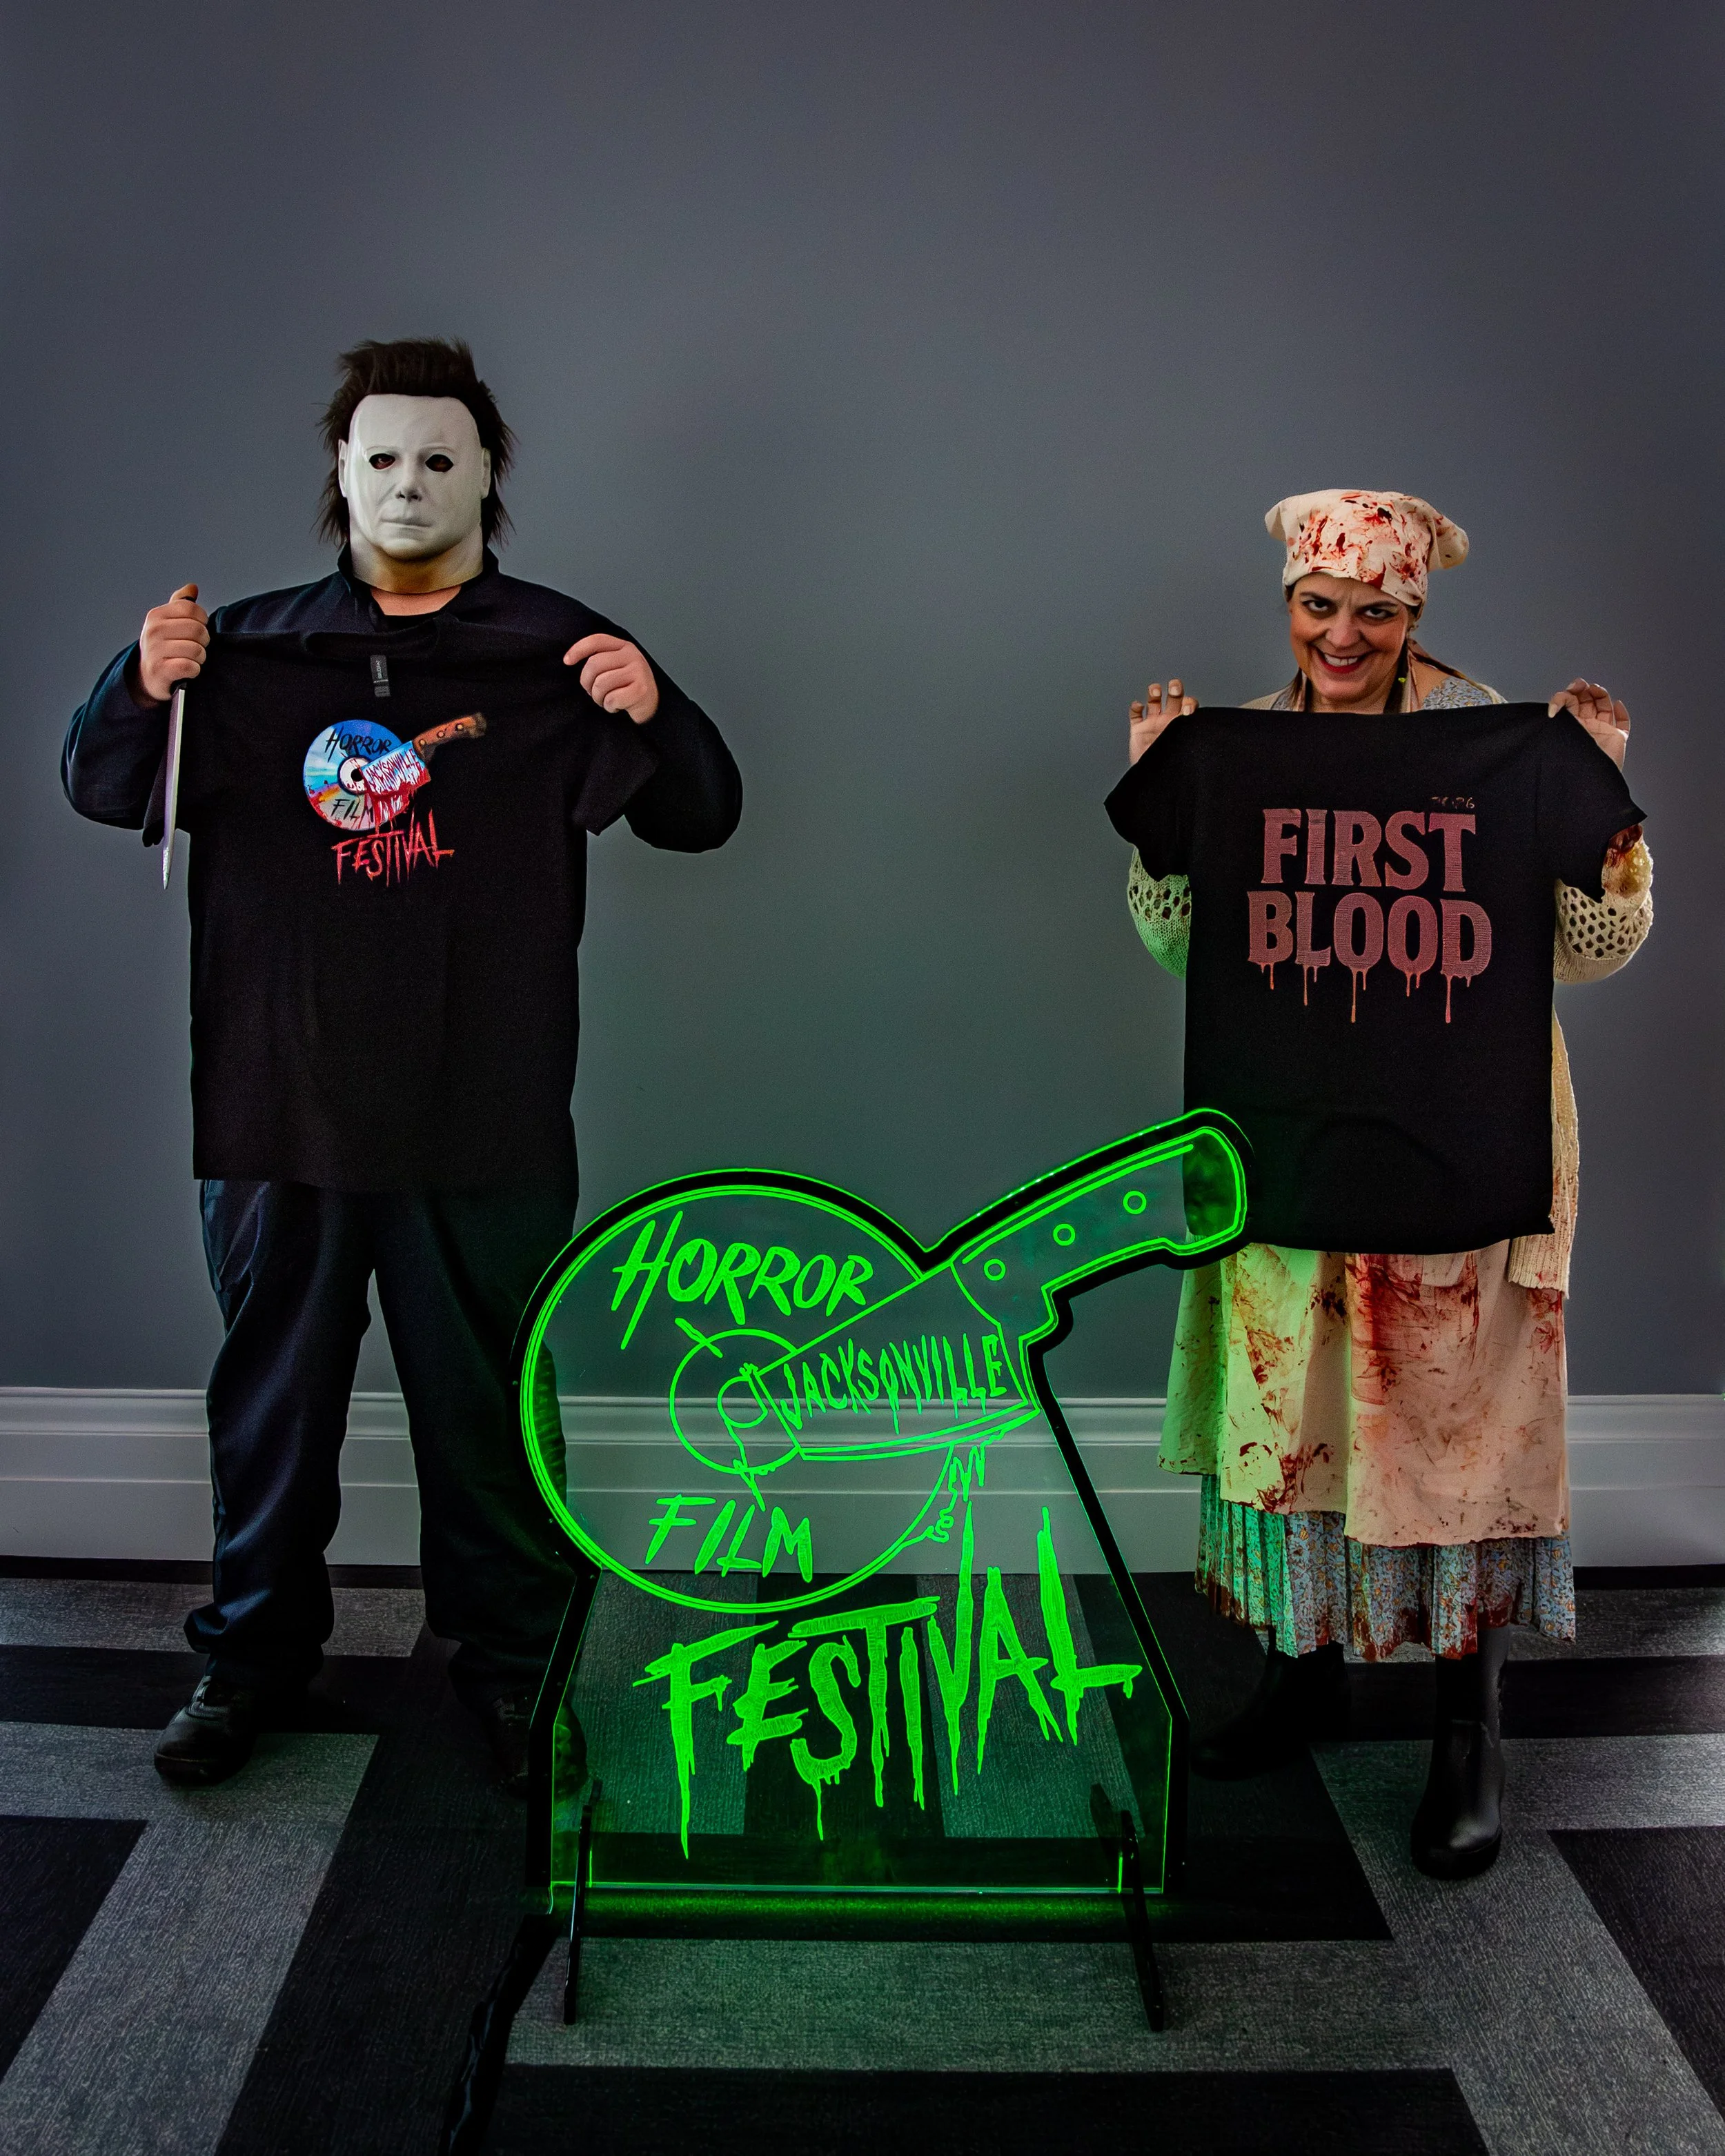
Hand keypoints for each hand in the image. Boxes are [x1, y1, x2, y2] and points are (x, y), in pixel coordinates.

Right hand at [136, 583, 209, 703]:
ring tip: (191, 659)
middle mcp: (153, 631)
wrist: (146, 677)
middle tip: (195, 647)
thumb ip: (181, 604)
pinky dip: (195, 670)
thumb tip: (192, 587)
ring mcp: (155, 651)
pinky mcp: (160, 670)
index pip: (192, 609)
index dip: (202, 620)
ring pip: (197, 649)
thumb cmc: (163, 647)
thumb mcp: (167, 623)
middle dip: (203, 641)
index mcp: (156, 615)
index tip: (197, 629)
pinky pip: (190, 666)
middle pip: (198, 629)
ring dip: (200, 657)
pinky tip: (188, 671)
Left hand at [564, 632, 658, 722]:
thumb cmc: (628, 688)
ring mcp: (638, 672)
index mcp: (624, 647)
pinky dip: (610, 707)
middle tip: (594, 692)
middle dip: (587, 683)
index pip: (596, 641)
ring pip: (600, 683)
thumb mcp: (615, 667)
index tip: (567, 661)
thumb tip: (570, 659)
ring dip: (598, 698)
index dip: (578, 649)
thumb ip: (600, 660)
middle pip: (593, 664)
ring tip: (606, 700)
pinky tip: (617, 706)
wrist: (652, 707)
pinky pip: (612, 699)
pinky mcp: (641, 690)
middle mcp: (632, 656)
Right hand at [1128, 678, 1195, 764]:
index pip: (1189, 705)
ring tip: (1155, 691)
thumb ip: (1190, 734)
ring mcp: (1153, 724)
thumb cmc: (1174, 767)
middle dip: (1175, 689)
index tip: (1188, 709)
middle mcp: (1169, 721)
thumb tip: (1195, 720)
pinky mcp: (1138, 730)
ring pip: (1154, 701)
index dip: (1189, 702)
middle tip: (1175, 687)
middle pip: (1173, 698)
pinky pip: (1135, 714)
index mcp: (1184, 725)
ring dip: (1154, 692)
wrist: (1156, 782)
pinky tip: (1138, 705)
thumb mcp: (1185, 748)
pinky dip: (1135, 707)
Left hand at [1549, 678, 1629, 769]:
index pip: (1568, 704)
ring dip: (1600, 695)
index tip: (1563, 695)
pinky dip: (1622, 712)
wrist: (1586, 784)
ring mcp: (1602, 732)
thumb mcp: (1558, 739)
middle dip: (1583, 689)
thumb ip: (1557, 724)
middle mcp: (1585, 728)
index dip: (1565, 696)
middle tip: (1580, 684)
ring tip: (1596, 689)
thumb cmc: (1568, 766)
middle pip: (1586, 701)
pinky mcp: (1617, 739)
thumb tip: (1551, 709)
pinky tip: (1617, 704)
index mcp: (1568, 727)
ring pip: (1604, 707)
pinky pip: (1623, 722)